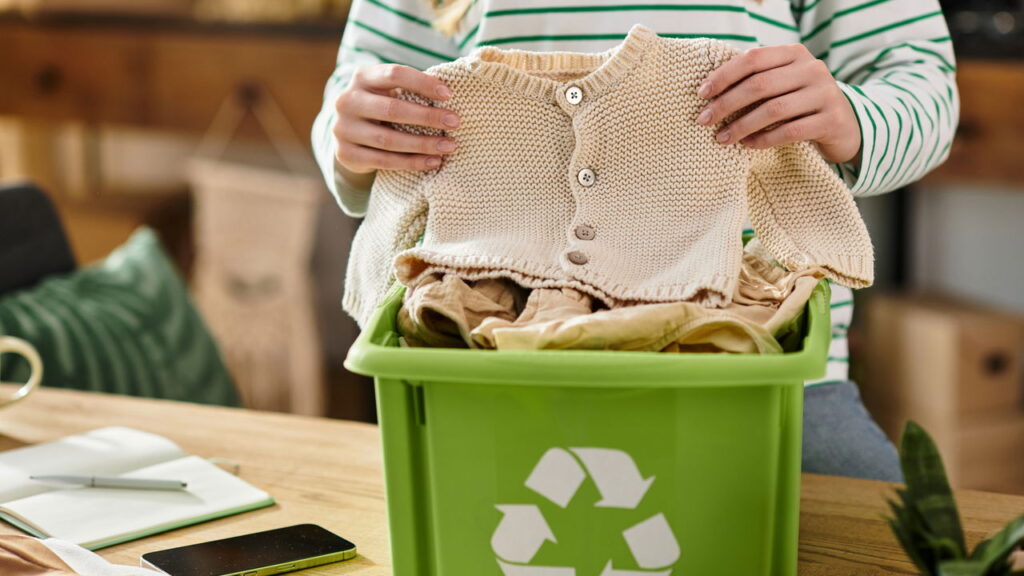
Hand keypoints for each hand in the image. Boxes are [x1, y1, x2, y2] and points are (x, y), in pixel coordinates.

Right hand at [334, 64, 460, 174]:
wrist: (348, 134)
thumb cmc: (381, 107)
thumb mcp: (388, 91)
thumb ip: (410, 89)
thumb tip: (449, 93)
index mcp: (362, 77)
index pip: (394, 74)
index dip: (422, 83)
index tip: (448, 95)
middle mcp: (347, 101)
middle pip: (392, 109)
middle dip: (428, 117)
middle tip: (455, 122)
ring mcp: (343, 129)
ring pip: (388, 139)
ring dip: (423, 144)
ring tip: (448, 146)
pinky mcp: (346, 154)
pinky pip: (384, 161)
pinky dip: (412, 162)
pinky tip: (433, 161)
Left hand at [696, 44, 860, 164]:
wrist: (845, 125)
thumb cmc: (800, 103)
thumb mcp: (782, 83)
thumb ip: (756, 79)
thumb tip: (708, 91)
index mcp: (795, 53)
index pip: (753, 59)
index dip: (724, 75)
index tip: (702, 94)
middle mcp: (812, 69)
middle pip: (760, 84)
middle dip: (727, 103)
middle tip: (704, 120)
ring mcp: (825, 93)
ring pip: (774, 109)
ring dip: (742, 126)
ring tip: (721, 138)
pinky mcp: (831, 120)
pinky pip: (790, 131)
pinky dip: (764, 139)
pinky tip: (748, 145)